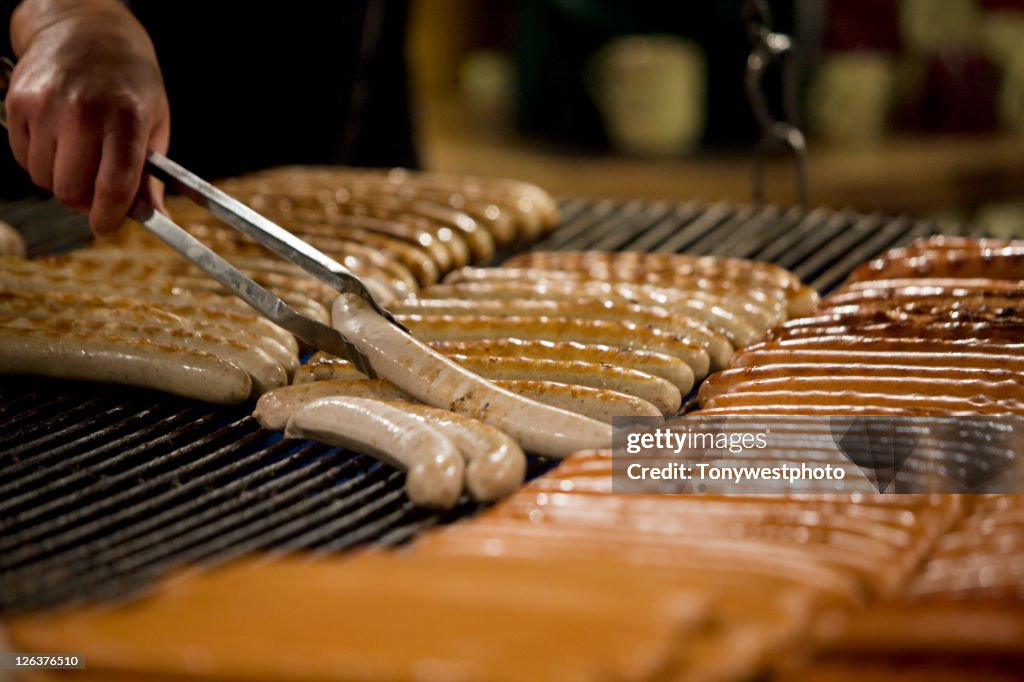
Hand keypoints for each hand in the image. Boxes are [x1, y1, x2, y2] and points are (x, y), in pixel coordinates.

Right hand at [6, 0, 169, 234]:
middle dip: (85, 202)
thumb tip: (158, 219)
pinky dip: (41, 162)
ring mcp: (45, 105)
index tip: (108, 225)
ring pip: (44, 179)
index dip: (110, 216)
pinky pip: (23, 159)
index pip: (114, 186)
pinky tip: (59, 142)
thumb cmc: (129, 82)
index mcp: (126, 118)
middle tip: (97, 193)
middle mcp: (82, 111)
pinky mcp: (17, 103)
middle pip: (71, 190)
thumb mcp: (155, 123)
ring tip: (80, 159)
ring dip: (62, 180)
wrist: (86, 30)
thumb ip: (152, 176)